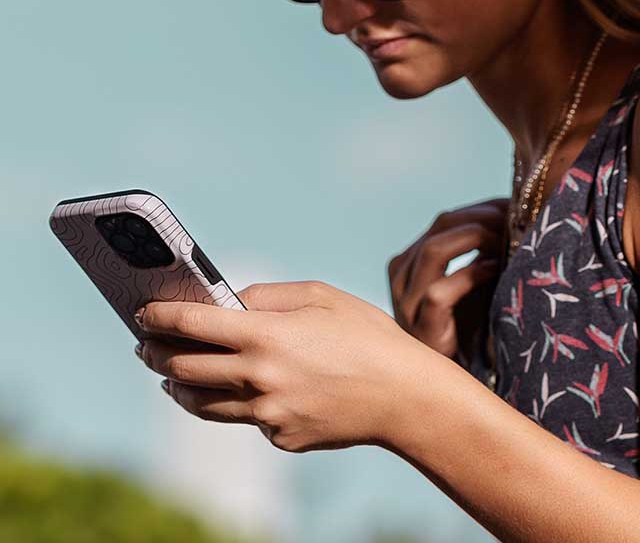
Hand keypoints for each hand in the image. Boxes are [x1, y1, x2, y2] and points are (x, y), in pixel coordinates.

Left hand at [134, 281, 428, 452]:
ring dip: (178, 385)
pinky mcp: (280, 438)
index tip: (141, 311)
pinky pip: (245, 418)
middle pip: (183, 368)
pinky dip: (235, 402)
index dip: (159, 316)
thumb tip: (230, 301)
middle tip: (145, 343)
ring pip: (201, 403)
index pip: (192, 325)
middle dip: (156, 353)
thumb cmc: (366, 335)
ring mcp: (267, 415)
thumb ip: (269, 296)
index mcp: (266, 335)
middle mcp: (258, 378)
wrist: (404, 396)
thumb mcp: (321, 296)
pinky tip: (243, 390)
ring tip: (170, 375)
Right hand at [387, 197, 507, 361]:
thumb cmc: (467, 331)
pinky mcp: (420, 328)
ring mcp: (406, 302)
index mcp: (411, 261)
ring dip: (477, 237)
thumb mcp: (472, 284)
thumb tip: (517, 218)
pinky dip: (470, 274)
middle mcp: (402, 275)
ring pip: (434, 251)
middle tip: (517, 217)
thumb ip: (482, 253)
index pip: (445, 220)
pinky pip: (440, 292)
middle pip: (441, 227)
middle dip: (484, 217)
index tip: (515, 206)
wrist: (449, 386)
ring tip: (507, 238)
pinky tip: (494, 269)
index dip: (482, 209)